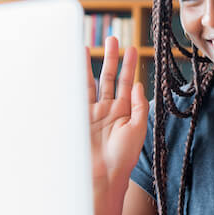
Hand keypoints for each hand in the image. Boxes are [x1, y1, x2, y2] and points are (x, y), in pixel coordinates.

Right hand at [87, 37, 146, 204]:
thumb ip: (140, 106)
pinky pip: (76, 95)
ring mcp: (91, 113)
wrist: (102, 176)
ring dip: (90, 64)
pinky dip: (74, 81)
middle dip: (110, 58)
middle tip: (112, 38)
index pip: (127, 83)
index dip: (130, 66)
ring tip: (89, 45)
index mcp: (124, 112)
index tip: (132, 49)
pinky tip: (72, 67)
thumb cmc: (123, 157)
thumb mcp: (138, 130)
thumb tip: (139, 84)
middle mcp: (107, 110)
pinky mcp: (78, 118)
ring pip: (90, 83)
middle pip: (108, 78)